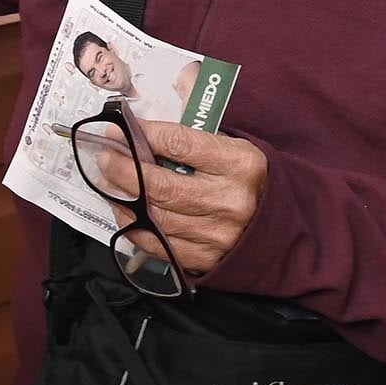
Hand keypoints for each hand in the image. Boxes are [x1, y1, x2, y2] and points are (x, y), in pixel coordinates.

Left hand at [82, 120, 269, 276]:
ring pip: (156, 217)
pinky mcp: (207, 259)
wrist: (281, 226)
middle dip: (123, 169)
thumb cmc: (246, 178)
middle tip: (104, 157)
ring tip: (108, 182)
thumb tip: (139, 124)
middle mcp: (230, 201)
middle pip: (162, 186)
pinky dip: (135, 227)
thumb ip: (190, 135)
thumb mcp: (233, 145)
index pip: (180, 145)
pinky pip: (159, 245)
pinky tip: (125, 210)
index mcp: (239, 164)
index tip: (116, 129)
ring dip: (123, 198)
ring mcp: (218, 235)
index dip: (143, 135)